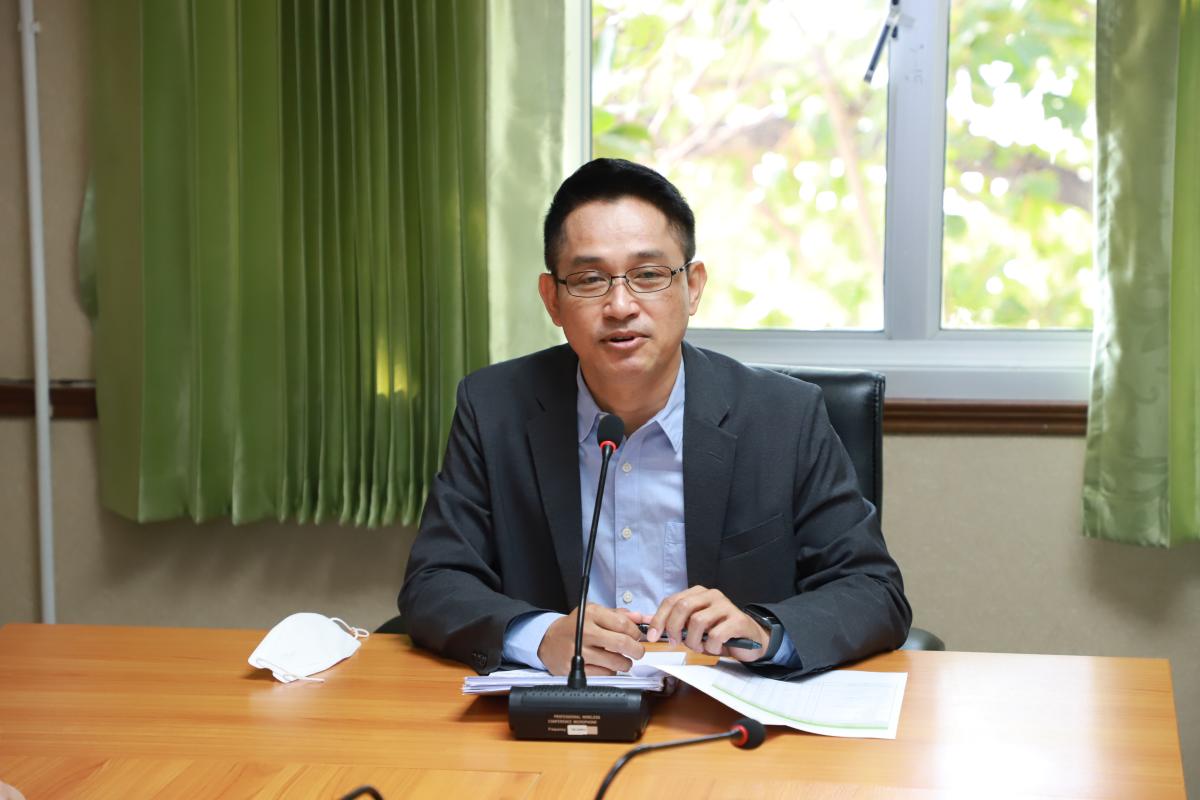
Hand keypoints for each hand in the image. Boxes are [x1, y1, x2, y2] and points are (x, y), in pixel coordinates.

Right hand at [537, 603, 644, 675]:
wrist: (549, 641)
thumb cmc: (575, 626)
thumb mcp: (594, 613)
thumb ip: (617, 615)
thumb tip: (639, 618)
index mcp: (591, 614)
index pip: (623, 624)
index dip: (635, 632)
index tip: (638, 636)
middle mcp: (585, 631)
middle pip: (621, 643)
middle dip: (636, 650)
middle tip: (638, 651)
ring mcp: (579, 651)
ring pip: (615, 662)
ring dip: (625, 663)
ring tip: (624, 660)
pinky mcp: (576, 668)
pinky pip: (604, 673)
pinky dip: (611, 671)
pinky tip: (608, 666)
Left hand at [640, 586, 769, 661]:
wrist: (751, 638)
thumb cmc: (719, 632)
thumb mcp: (693, 626)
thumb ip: (671, 622)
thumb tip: (645, 621)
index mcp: (697, 593)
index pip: (671, 601)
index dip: (659, 619)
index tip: (652, 637)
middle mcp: (711, 595)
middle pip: (682, 607)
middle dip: (674, 628)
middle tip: (676, 643)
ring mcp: (726, 606)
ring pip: (698, 622)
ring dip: (694, 641)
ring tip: (700, 647)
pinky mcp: (738, 620)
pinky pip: (716, 635)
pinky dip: (711, 647)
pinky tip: (715, 648)